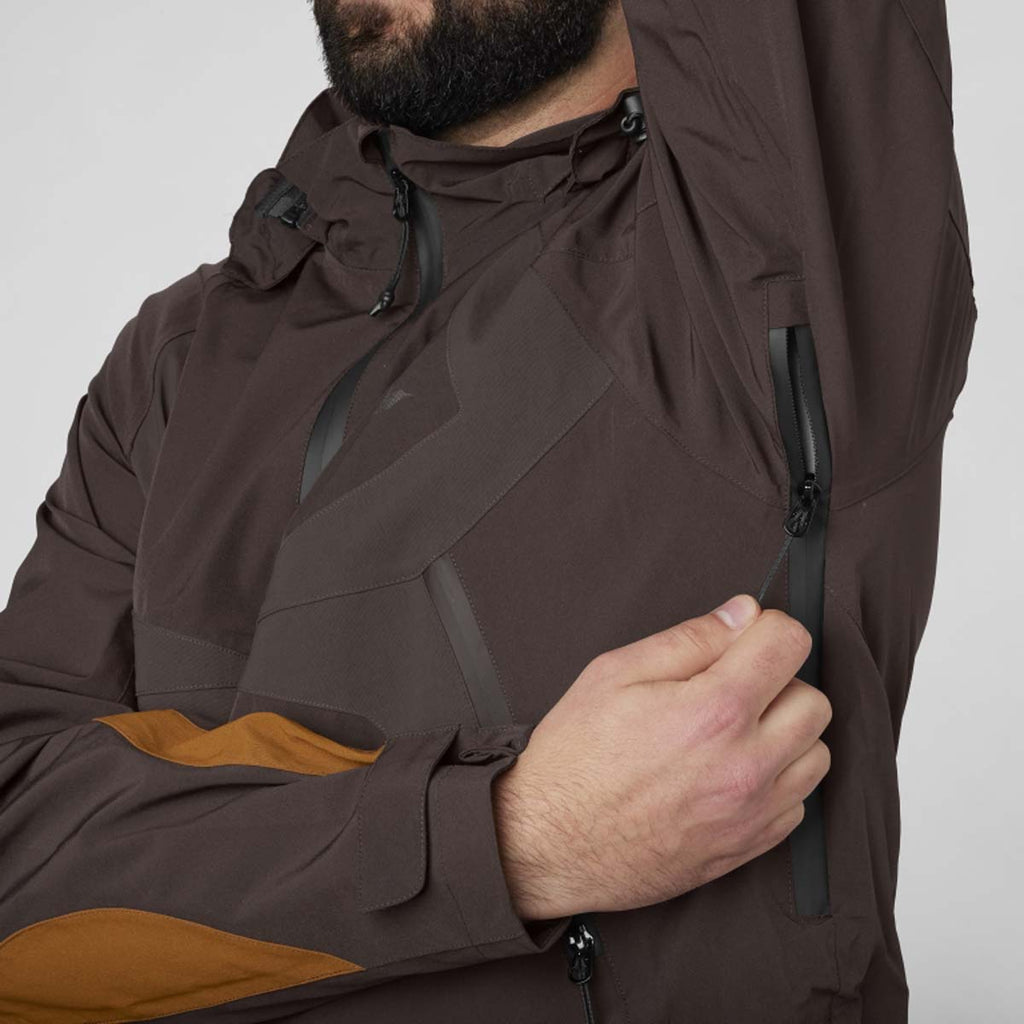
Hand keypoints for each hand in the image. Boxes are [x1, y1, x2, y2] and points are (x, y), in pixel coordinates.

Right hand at [493, 594, 831, 919]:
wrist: (552, 843)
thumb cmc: (575, 760)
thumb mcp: (615, 674)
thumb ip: (689, 639)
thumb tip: (740, 614)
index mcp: (715, 711)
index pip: (790, 644)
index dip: (768, 627)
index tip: (749, 636)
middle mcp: (746, 763)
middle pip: (814, 700)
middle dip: (780, 682)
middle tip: (733, 686)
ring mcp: (752, 811)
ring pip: (815, 754)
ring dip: (786, 735)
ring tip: (733, 733)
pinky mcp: (749, 847)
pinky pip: (798, 803)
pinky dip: (776, 782)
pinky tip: (730, 773)